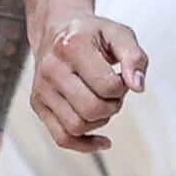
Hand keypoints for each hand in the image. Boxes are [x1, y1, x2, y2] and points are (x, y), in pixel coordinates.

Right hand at [31, 12, 148, 151]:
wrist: (56, 30)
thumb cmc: (91, 34)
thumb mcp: (119, 34)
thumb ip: (134, 57)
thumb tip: (138, 86)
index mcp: (71, 46)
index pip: (106, 85)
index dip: (122, 87)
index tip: (121, 78)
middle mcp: (51, 68)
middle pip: (90, 109)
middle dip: (112, 106)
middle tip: (115, 93)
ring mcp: (41, 88)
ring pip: (76, 127)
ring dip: (100, 121)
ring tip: (103, 102)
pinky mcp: (38, 104)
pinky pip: (61, 138)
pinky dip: (85, 144)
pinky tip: (102, 140)